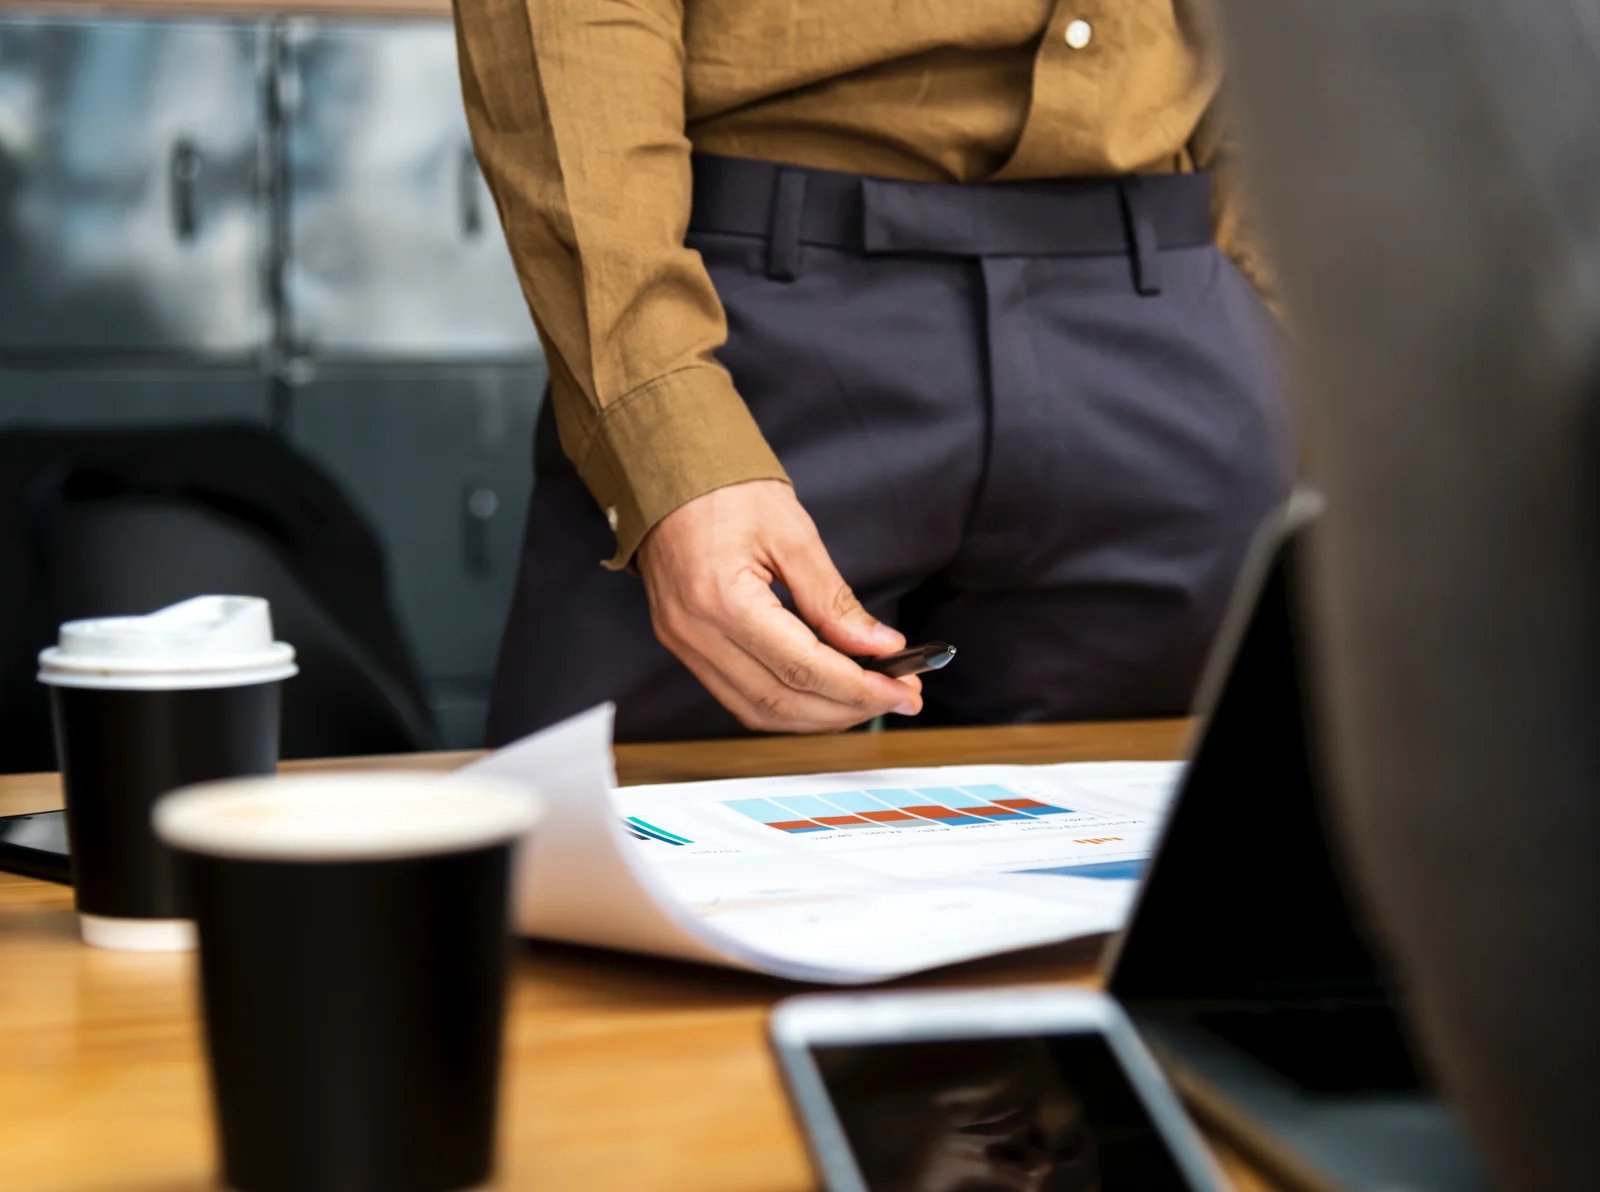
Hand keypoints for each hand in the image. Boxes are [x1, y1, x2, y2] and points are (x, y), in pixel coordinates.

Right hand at [636, 480, 922, 732]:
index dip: (859, 687)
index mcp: (722, 599)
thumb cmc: (726, 489)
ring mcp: (684, 644)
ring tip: (867, 699)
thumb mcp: (793, 534)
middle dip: (848, 707)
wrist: (669, 472)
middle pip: (782, 700)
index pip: (803, 667)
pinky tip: (824, 693)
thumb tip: (878, 646)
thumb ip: (834, 599)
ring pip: (759, 711)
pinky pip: (738, 697)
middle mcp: (695, 633)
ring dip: (819, 716)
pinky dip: (787, 704)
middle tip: (899, 697)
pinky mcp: (685, 646)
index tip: (905, 691)